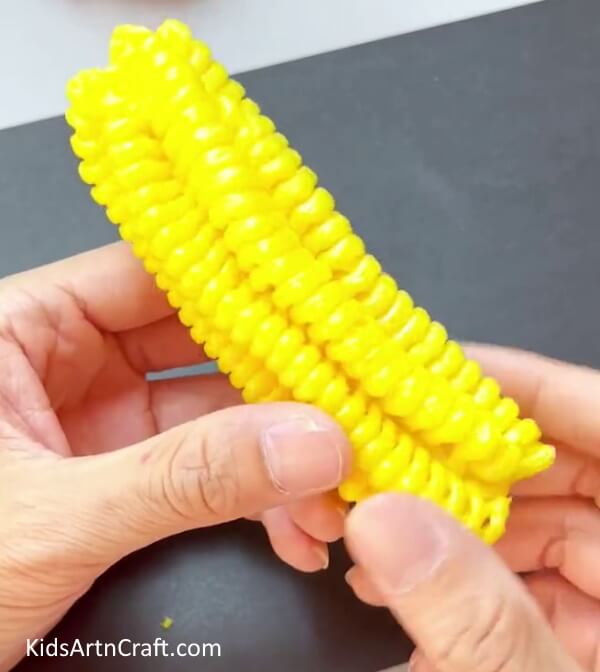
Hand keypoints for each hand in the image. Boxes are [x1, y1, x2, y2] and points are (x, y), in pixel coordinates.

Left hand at [0, 243, 350, 669]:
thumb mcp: (51, 519)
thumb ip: (181, 479)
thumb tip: (300, 443)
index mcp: (18, 332)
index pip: (147, 274)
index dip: (232, 280)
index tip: (308, 298)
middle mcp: (64, 369)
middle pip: (197, 346)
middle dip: (274, 387)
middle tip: (338, 406)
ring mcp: (97, 428)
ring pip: (212, 416)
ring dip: (276, 454)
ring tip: (327, 489)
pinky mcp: (119, 483)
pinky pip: (205, 472)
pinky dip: (254, 498)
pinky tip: (290, 524)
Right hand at [345, 346, 599, 670]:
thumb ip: (482, 618)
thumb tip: (387, 526)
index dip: (526, 387)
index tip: (446, 373)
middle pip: (553, 472)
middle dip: (464, 467)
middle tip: (393, 455)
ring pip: (532, 529)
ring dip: (452, 532)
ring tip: (383, 533)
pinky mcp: (587, 633)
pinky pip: (529, 585)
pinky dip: (468, 587)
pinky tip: (412, 597)